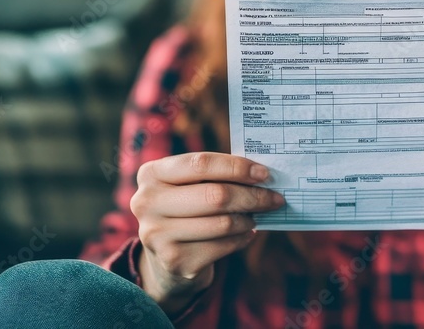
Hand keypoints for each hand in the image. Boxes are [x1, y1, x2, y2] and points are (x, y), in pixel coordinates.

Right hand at [130, 152, 284, 313]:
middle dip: (252, 196)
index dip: (236, 167)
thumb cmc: (186, 209)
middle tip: (275, 198)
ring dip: (248, 219)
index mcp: (152, 174)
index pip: (200, 164)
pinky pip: (223, 246)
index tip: (264, 173)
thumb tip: (262, 175)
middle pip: (215, 195)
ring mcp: (158, 234)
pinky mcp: (174, 260)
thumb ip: (215, 175)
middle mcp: (147, 202)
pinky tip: (246, 234)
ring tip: (256, 216)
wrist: (165, 259)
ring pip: (222, 223)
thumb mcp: (189, 186)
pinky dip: (242, 239)